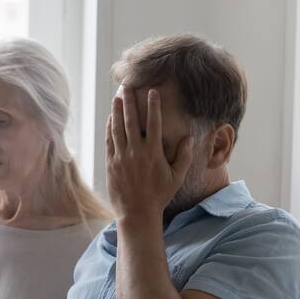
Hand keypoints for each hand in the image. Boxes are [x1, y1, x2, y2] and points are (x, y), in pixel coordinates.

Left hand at [106, 86, 194, 218]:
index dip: (152, 106)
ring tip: (117, 97)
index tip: (152, 91)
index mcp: (153, 153)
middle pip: (131, 121)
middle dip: (130, 101)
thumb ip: (184, 156)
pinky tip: (111, 118)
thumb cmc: (159, 195)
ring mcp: (121, 157)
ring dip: (117, 111)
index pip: (154, 123)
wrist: (137, 212)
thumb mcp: (176, 177)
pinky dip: (110, 128)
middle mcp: (136, 152)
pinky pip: (110, 141)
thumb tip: (189, 137)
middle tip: (128, 86)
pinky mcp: (111, 163)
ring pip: (117, 128)